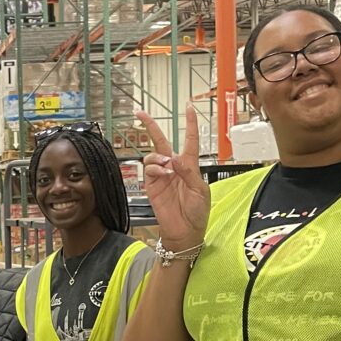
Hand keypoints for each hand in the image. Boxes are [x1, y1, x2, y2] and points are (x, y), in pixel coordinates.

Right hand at [136, 105, 210, 250]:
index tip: (189, 108)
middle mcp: (173, 167)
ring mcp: (161, 175)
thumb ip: (188, 172)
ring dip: (159, 156)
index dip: (190, 124)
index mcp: (190, 166)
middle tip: (140, 113)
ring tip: (167, 166)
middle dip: (150, 126)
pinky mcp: (151, 185)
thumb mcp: (200, 190)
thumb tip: (174, 157)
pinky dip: (155, 168)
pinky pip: (149, 169)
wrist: (185, 232)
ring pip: (153, 155)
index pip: (190, 140)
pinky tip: (163, 174)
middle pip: (161, 141)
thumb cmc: (197, 212)